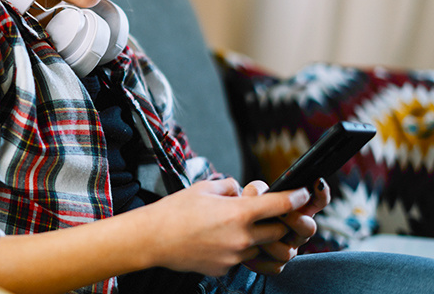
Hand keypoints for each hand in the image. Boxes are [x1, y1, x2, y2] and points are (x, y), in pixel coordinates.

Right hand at [138, 179, 310, 276]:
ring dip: (256, 238)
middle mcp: (242, 237)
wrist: (153, 238)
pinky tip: (216, 241)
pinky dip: (236, 250)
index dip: (297, 198)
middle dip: (277, 223)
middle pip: (279, 232)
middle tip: (266, 215)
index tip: (303, 194)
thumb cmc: (176, 210)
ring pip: (260, 247)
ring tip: (234, 228)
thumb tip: (242, 191)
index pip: (280, 205)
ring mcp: (234, 256)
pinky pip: (240, 259)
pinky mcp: (225, 269)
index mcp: (239, 213)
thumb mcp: (204, 188)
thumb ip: (230, 187)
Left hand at [241, 178, 330, 274]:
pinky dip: (258, 259)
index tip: (317, 182)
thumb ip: (257, 191)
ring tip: (252, 234)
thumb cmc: (244, 211)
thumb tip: (257, 193)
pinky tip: (247, 251)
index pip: (316, 201)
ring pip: (288, 251)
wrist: (228, 233)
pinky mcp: (275, 265)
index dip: (321, 193)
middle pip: (309, 228)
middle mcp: (297, 231)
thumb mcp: (251, 197)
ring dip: (269, 242)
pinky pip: (274, 266)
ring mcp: (289, 249)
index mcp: (297, 211)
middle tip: (281, 213)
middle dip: (295, 220)